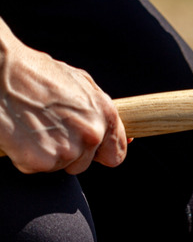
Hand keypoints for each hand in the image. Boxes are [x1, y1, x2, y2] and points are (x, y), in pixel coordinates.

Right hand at [0, 20, 126, 173]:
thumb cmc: (35, 73)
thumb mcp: (80, 83)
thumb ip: (100, 112)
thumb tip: (122, 134)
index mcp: (105, 114)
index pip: (115, 154)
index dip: (99, 153)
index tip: (87, 149)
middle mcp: (91, 134)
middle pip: (84, 163)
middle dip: (68, 151)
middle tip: (47, 127)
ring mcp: (68, 149)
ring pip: (61, 166)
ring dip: (47, 153)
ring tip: (33, 126)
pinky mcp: (42, 160)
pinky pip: (36, 167)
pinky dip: (26, 156)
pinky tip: (20, 133)